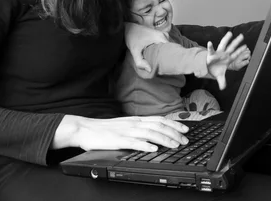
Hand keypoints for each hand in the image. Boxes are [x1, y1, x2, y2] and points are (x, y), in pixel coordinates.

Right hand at [55, 115, 189, 151]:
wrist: (85, 129)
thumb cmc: (104, 129)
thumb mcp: (124, 125)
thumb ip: (137, 127)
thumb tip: (152, 134)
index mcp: (135, 120)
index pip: (159, 120)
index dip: (174, 124)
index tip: (185, 130)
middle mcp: (133, 123)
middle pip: (158, 126)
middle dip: (174, 133)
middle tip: (185, 140)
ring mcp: (126, 131)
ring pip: (150, 134)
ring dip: (164, 139)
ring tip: (175, 145)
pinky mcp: (118, 140)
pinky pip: (134, 142)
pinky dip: (145, 145)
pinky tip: (153, 149)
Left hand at [125, 22, 168, 72]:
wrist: (128, 27)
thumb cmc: (132, 37)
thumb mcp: (134, 50)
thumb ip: (140, 62)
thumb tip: (150, 70)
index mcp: (161, 37)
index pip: (171, 50)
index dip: (168, 59)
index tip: (164, 66)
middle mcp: (164, 35)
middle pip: (170, 49)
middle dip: (165, 57)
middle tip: (160, 65)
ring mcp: (162, 34)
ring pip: (167, 47)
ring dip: (163, 53)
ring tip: (158, 61)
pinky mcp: (159, 35)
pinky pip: (164, 44)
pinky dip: (161, 50)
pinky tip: (156, 55)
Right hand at [205, 31, 246, 89]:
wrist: (207, 67)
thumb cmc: (215, 69)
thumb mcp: (219, 76)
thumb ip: (222, 81)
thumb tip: (223, 88)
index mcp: (227, 59)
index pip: (236, 55)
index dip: (241, 51)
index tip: (246, 47)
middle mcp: (224, 54)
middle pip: (231, 47)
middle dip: (236, 42)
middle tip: (242, 36)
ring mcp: (218, 53)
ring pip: (223, 44)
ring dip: (226, 39)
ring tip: (230, 33)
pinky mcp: (211, 54)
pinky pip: (211, 50)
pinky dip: (210, 47)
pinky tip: (209, 43)